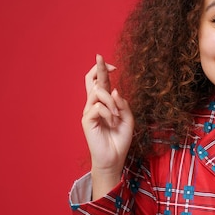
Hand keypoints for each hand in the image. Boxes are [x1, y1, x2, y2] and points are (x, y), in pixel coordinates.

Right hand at [82, 54, 133, 198]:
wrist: (114, 157)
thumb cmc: (120, 139)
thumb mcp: (128, 118)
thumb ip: (122, 104)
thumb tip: (114, 90)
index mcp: (105, 102)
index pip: (100, 82)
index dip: (103, 70)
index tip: (113, 65)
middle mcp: (94, 104)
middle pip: (90, 80)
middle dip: (97, 68)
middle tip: (100, 57)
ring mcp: (89, 111)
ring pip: (97, 92)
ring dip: (111, 102)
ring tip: (117, 115)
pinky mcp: (86, 120)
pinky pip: (97, 107)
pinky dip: (108, 113)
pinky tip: (112, 122)